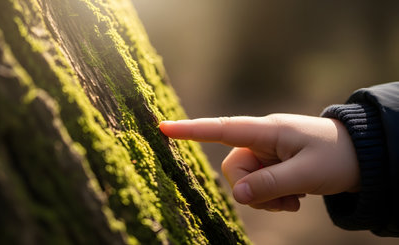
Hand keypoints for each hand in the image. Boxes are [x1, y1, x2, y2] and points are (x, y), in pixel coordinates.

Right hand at [159, 114, 359, 211]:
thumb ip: (270, 184)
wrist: (360, 157)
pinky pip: (257, 186)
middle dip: (254, 190)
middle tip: (286, 198)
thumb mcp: (306, 174)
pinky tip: (294, 197)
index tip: (163, 127)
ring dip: (267, 197)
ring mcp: (265, 153)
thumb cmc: (337, 157)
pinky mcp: (270, 165)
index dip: (191, 130)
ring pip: (245, 181)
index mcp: (267, 131)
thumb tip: (238, 195)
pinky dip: (273, 198)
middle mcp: (261, 140)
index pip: (222, 128)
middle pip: (234, 168)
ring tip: (295, 198)